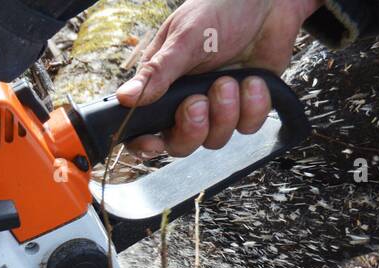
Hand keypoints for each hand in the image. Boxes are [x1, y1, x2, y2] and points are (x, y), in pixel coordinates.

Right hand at [115, 0, 321, 157]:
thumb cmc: (219, 9)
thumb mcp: (183, 39)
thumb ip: (157, 73)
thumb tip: (125, 99)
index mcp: (162, 86)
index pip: (144, 128)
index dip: (146, 143)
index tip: (156, 143)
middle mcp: (186, 101)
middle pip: (181, 143)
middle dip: (193, 128)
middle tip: (200, 101)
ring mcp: (218, 105)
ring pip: (215, 139)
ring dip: (226, 113)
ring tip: (231, 81)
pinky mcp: (247, 104)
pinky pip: (247, 126)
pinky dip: (253, 106)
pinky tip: (253, 81)